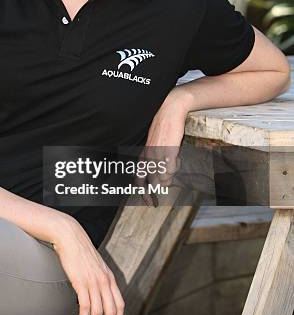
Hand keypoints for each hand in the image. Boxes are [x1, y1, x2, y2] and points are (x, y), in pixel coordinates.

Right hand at [52, 220, 124, 314]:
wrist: (71, 238)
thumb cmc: (81, 252)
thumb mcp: (97, 266)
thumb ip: (100, 280)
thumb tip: (98, 296)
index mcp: (110, 278)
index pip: (120, 304)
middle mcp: (104, 281)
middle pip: (112, 311)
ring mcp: (93, 282)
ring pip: (98, 311)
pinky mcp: (80, 282)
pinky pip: (85, 305)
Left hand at [137, 89, 189, 204]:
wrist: (168, 112)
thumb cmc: (163, 130)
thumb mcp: (154, 147)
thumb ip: (155, 161)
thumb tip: (160, 177)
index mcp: (143, 156)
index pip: (139, 180)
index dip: (143, 193)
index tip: (149, 202)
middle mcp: (148, 158)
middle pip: (154, 183)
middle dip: (162, 184)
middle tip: (167, 176)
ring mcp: (157, 156)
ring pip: (164, 178)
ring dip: (171, 173)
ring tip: (173, 160)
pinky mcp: (167, 152)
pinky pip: (171, 169)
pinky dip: (175, 165)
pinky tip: (176, 156)